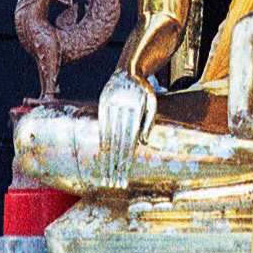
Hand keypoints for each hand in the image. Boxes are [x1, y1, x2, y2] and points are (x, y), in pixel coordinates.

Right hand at [96, 70, 156, 187]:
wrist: (128, 70)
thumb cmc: (144, 91)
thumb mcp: (151, 102)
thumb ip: (148, 122)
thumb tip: (143, 143)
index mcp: (135, 105)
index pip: (130, 138)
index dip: (126, 156)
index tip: (125, 173)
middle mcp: (120, 106)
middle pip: (117, 140)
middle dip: (115, 162)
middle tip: (115, 182)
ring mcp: (109, 105)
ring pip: (108, 134)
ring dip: (107, 156)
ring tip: (107, 174)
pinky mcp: (101, 104)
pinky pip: (101, 126)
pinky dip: (102, 141)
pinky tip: (102, 154)